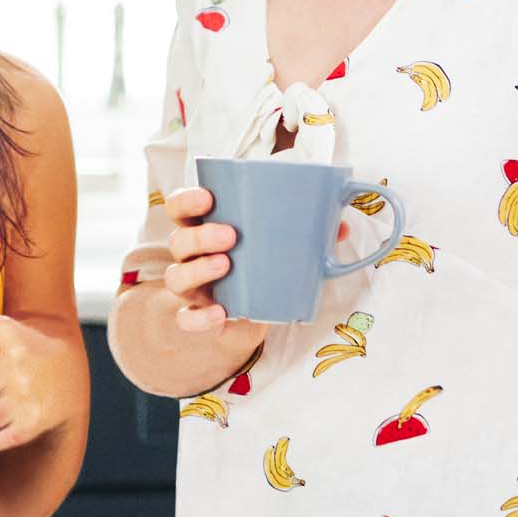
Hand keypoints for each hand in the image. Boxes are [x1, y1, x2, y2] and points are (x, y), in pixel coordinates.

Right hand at [161, 186, 344, 334]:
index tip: (209, 197)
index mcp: (205, 226)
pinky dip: (199, 317)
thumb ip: (306, 231)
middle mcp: (191, 255)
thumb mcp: (281, 244)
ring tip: (226, 265)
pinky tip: (220, 312)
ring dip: (198, 269)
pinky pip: (187, 319)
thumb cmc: (261, 264)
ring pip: (176, 277)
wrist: (254, 312)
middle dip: (201, 235)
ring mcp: (192, 287)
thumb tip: (341, 224)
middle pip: (178, 240)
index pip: (179, 207)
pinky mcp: (200, 316)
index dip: (187, 199)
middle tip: (231, 234)